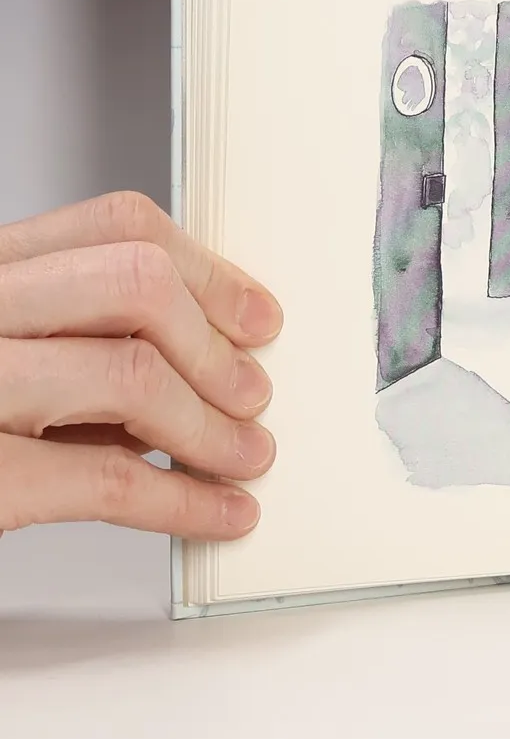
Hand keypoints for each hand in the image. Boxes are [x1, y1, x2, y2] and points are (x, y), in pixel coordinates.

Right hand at [0, 192, 279, 540]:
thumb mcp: (0, 354)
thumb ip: (71, 344)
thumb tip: (204, 361)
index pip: (115, 226)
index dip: (208, 270)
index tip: (256, 316)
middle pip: (135, 283)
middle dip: (215, 344)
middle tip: (252, 393)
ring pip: (130, 372)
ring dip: (212, 425)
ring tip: (245, 457)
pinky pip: (104, 477)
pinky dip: (183, 500)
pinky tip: (217, 512)